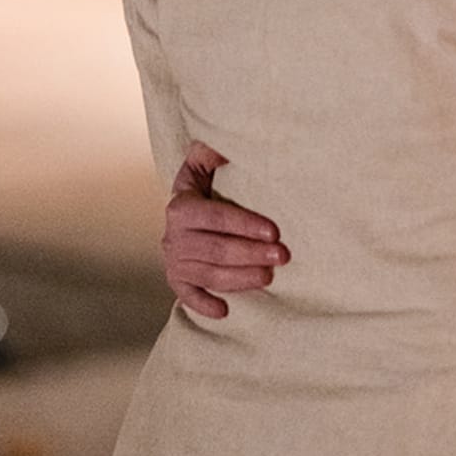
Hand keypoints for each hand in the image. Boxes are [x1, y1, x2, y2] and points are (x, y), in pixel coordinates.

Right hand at [162, 142, 289, 319]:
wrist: (186, 208)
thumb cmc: (209, 182)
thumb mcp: (206, 161)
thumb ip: (213, 151)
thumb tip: (225, 144)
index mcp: (182, 205)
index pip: (216, 216)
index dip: (245, 225)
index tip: (275, 231)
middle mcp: (173, 235)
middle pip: (215, 249)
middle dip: (250, 254)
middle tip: (282, 256)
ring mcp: (174, 260)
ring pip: (208, 274)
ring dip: (240, 278)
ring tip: (269, 277)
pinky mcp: (177, 280)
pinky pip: (187, 296)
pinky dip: (203, 305)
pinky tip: (225, 311)